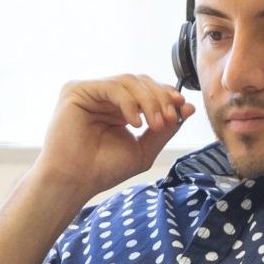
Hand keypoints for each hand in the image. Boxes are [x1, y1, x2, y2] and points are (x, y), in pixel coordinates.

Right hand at [32, 74, 195, 199]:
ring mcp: (90, 92)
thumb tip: (188, 107)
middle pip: (140, 81)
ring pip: (129, 81)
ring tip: (155, 124)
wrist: (76, 182)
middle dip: (160, 98)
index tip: (183, 108)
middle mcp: (104, 97)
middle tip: (170, 118)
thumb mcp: (143, 149)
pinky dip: (129, 102)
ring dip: (148, 101)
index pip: (147, 90)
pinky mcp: (76, 91)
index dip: (166, 95)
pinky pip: (112, 86)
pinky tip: (135, 123)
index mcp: (118, 108)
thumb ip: (164, 129)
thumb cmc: (103, 170)